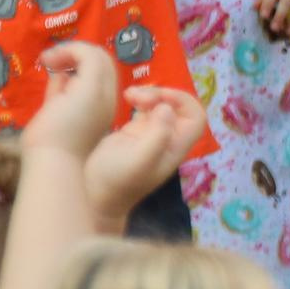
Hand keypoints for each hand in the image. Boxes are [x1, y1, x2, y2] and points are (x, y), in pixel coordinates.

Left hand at [22, 42, 120, 166]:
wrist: (54, 164)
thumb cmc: (52, 147)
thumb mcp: (56, 111)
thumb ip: (60, 92)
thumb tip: (58, 73)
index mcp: (102, 106)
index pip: (101, 73)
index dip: (80, 64)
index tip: (56, 69)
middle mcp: (108, 98)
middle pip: (104, 61)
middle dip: (78, 53)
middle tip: (52, 60)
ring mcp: (102, 93)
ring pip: (99, 55)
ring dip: (72, 50)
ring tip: (49, 59)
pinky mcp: (91, 89)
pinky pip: (87, 55)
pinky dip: (68, 50)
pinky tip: (48, 60)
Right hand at [83, 85, 205, 218]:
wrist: (93, 194)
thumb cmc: (115, 181)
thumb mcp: (138, 160)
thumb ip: (158, 136)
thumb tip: (167, 109)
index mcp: (175, 147)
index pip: (196, 119)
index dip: (184, 103)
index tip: (161, 98)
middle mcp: (168, 139)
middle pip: (179, 108)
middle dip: (162, 95)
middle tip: (138, 96)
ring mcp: (152, 134)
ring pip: (162, 104)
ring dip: (150, 94)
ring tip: (129, 95)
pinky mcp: (136, 131)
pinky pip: (146, 107)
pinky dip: (140, 98)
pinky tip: (126, 97)